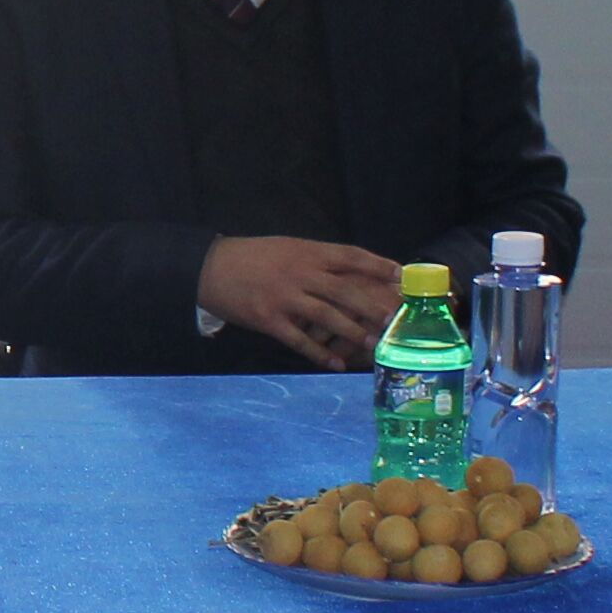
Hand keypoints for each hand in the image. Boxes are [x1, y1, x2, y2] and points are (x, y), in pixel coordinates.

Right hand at [197, 236, 408, 370]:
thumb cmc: (253, 256)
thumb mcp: (287, 247)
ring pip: (327, 316)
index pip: (350, 256)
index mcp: (307, 252)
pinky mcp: (269, 320)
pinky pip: (300, 340)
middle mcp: (300, 273)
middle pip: (345, 290)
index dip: (377, 265)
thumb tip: (349, 270)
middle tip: (395, 319)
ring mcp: (285, 297)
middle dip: (373, 305)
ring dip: (352, 332)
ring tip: (372, 345)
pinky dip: (320, 354)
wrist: (211, 267)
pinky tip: (335, 364)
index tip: (401, 275)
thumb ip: (316, 259)